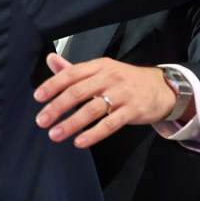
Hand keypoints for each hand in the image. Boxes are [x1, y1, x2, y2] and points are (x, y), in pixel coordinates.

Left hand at [33, 53, 177, 147]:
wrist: (161, 88)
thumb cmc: (125, 80)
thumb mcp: (101, 69)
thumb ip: (74, 68)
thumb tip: (50, 59)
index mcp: (99, 66)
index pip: (71, 73)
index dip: (53, 85)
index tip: (38, 97)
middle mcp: (109, 78)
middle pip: (78, 92)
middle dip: (57, 107)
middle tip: (41, 120)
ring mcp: (122, 94)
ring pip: (92, 110)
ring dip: (71, 123)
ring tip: (55, 134)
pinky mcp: (132, 111)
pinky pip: (110, 125)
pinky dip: (93, 134)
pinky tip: (79, 141)